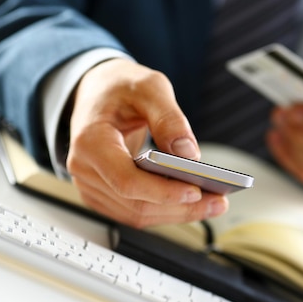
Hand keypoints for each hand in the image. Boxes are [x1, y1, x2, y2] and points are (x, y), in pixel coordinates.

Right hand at [66, 59, 228, 227]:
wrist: (98, 92)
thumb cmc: (119, 87)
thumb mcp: (148, 86)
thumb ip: (168, 117)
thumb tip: (188, 153)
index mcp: (90, 141)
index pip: (126, 180)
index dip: (162, 191)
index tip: (196, 191)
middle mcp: (84, 169)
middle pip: (136, 204)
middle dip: (180, 207)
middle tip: (218, 201)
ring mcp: (90, 185)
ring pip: (137, 214)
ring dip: (177, 213)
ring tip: (213, 203)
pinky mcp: (102, 194)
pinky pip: (135, 212)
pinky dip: (165, 210)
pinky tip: (192, 202)